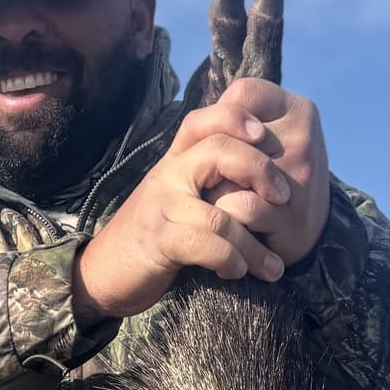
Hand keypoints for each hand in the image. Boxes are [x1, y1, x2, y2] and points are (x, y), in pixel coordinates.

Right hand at [73, 78, 329, 324]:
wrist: (104, 271)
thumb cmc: (152, 235)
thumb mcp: (179, 198)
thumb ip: (208, 181)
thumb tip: (257, 177)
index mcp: (176, 161)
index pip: (205, 120)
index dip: (236, 117)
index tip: (265, 134)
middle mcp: (168, 175)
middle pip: (218, 149)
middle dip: (260, 170)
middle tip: (285, 196)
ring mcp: (162, 207)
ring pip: (221, 213)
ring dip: (254, 244)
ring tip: (273, 266)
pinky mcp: (159, 241)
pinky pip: (205, 244)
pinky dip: (230, 259)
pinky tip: (239, 272)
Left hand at [202, 77, 329, 267]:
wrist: (313, 233)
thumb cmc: (275, 179)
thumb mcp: (266, 139)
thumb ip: (234, 121)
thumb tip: (199, 135)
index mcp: (299, 110)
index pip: (241, 94)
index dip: (223, 121)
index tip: (230, 145)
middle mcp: (303, 136)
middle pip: (228, 135)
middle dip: (215, 162)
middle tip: (226, 181)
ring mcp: (299, 176)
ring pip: (228, 172)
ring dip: (214, 192)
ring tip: (225, 204)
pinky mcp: (290, 215)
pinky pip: (238, 207)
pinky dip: (226, 217)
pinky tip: (234, 224)